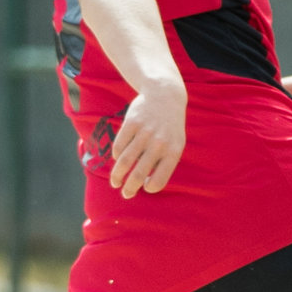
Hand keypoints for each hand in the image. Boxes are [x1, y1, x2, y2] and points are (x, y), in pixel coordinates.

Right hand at [107, 82, 185, 197]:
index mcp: (173, 152)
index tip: (145, 188)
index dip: (150, 188)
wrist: (165, 96)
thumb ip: (164, 163)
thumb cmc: (170, 127)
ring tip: (115, 182)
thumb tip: (146, 184)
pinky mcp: (131, 123)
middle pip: (139, 174)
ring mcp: (144, 133)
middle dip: (130, 188)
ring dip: (118, 175)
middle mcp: (159, 144)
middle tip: (125, 194)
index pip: (159, 179)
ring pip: (125, 161)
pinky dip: (116, 156)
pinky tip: (117, 159)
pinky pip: (119, 145)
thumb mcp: (176, 144)